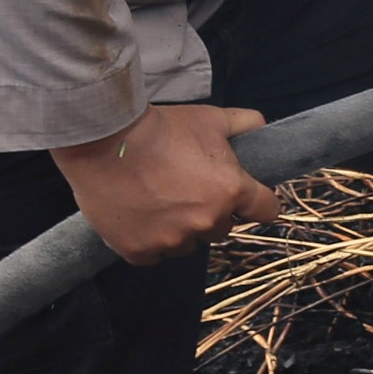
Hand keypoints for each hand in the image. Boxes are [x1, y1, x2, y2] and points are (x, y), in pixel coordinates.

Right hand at [51, 103, 279, 264]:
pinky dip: (147, 241)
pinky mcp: (139, 250)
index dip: (256, 204)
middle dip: (209, 214)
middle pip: (221, 229)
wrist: (105, 140)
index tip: (246, 201)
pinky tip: (137, 218)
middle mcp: (207, 221)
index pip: (266, 211)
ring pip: (186, 245)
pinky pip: (153, 255)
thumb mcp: (210, 118)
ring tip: (157, 203)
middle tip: (185, 192)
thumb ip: (244, 123)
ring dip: (178, 230)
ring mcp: (172, 239)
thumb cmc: (161, 128)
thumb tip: (261, 126)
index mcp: (232, 191)